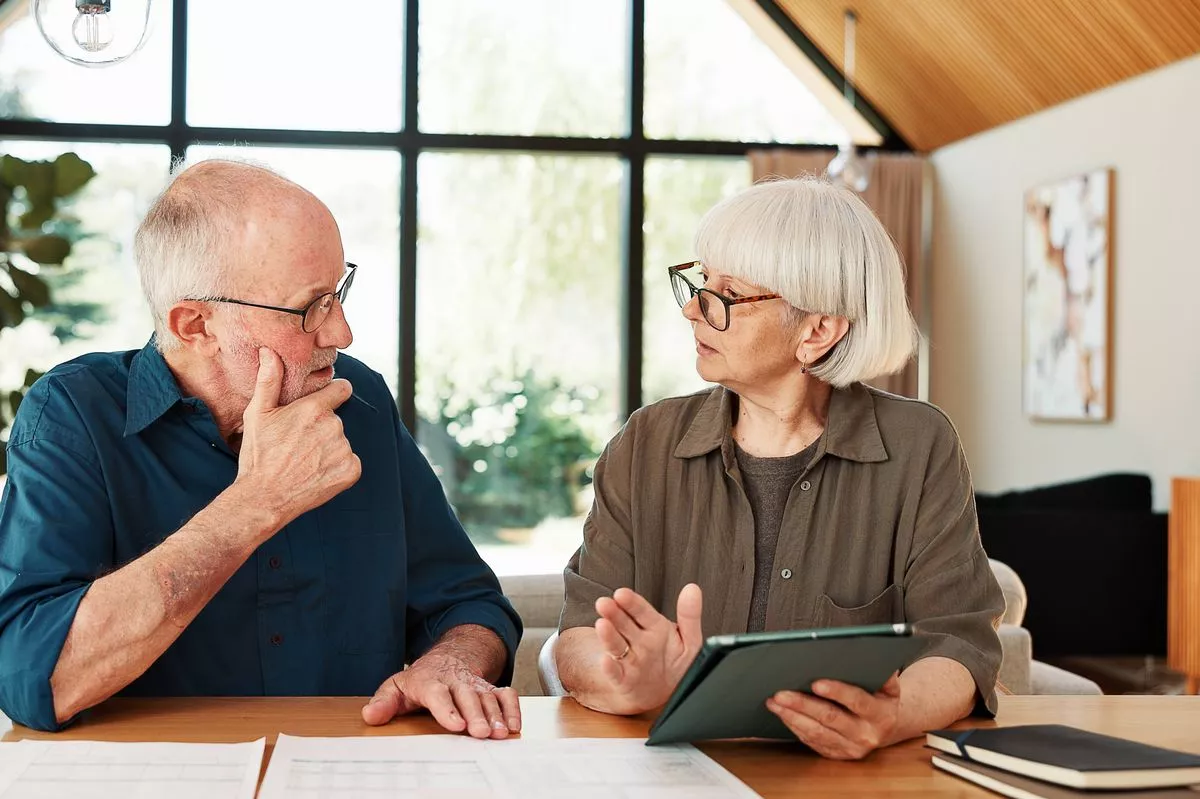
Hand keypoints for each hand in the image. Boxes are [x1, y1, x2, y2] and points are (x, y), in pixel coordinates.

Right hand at [234, 348, 360, 527]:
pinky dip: (338, 468)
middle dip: (322, 428)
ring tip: (303, 461)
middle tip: (298, 444)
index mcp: (314, 409)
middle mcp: (333, 426)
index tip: (326, 400)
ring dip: (328, 449)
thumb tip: (269, 352)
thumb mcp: (258, 414)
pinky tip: (316, 473)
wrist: (263, 498)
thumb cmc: (258, 455)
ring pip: (341, 442)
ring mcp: (344, 450)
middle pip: (336, 419)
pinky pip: (350, 462)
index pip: (342, 389)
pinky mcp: (351, 471)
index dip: (334, 393)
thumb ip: (269, 381)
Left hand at [361, 652, 520, 738]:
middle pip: (468, 696)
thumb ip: (384, 702)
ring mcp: (475, 684)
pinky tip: (514, 725)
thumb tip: (370, 715)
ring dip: (497, 715)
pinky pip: (505, 694)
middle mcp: (456, 681)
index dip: (448, 710)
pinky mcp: (490, 688)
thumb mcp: (397, 687)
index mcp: (430, 682)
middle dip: (477, 714)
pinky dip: (513, 707)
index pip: (438, 694)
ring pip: (488, 696)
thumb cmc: (421, 679)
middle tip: (482, 733)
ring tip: (501, 733)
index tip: (456, 725)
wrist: (448, 658)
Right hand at [587, 584, 703, 714]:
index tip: (622, 594)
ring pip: (616, 645)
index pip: (642, 611)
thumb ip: (690, 615)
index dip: (632, 602)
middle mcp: (638, 641)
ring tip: (602, 625)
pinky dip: (609, 668)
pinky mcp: (622, 680)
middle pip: (624, 624)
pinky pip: (615, 673)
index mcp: (655, 627)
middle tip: (604, 603)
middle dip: (614, 613)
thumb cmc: (675, 663)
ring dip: (608, 635)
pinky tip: (605, 660)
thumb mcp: (689, 639)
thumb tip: (692, 589)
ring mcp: (629, 659)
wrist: (662, 693)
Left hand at [766, 673, 901, 759]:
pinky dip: (794, 726)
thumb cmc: (881, 700)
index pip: (857, 701)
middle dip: (803, 705)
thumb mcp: (889, 686)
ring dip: (792, 717)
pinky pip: (812, 741)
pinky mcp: (836, 753)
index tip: (815, 683)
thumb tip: (869, 654)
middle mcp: (866, 735)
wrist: (885, 728)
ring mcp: (850, 747)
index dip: (837, 692)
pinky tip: (782, 714)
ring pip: (817, 733)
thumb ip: (881, 672)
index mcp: (881, 715)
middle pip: (830, 718)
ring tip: (774, 702)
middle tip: (781, 694)